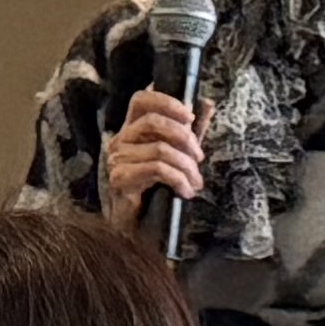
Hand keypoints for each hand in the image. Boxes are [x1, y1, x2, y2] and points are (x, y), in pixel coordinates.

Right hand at [99, 92, 208, 223]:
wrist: (138, 225)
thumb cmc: (157, 188)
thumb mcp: (178, 154)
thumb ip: (190, 130)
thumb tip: (206, 103)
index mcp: (132, 130)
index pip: (141, 100)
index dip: (166, 101)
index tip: (190, 116)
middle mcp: (120, 140)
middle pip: (152, 121)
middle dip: (184, 137)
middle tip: (199, 157)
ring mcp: (117, 159)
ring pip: (160, 149)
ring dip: (186, 166)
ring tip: (196, 182)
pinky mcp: (120, 178)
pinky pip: (157, 169)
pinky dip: (178, 179)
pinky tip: (186, 191)